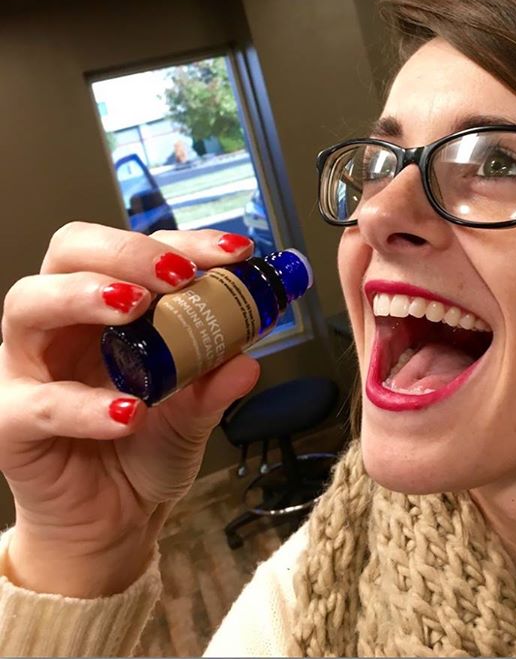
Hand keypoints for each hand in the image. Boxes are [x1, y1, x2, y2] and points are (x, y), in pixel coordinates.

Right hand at [0, 223, 259, 596]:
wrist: (116, 517)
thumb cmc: (146, 448)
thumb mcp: (195, 410)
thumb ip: (215, 382)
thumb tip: (248, 360)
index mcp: (109, 311)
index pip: (135, 252)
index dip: (183, 243)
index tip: (234, 253)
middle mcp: (64, 327)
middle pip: (70, 253)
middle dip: (126, 251)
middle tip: (177, 273)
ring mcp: (29, 369)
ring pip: (28, 304)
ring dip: (86, 295)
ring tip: (138, 307)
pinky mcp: (12, 422)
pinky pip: (37, 404)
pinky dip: (84, 404)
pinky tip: (130, 412)